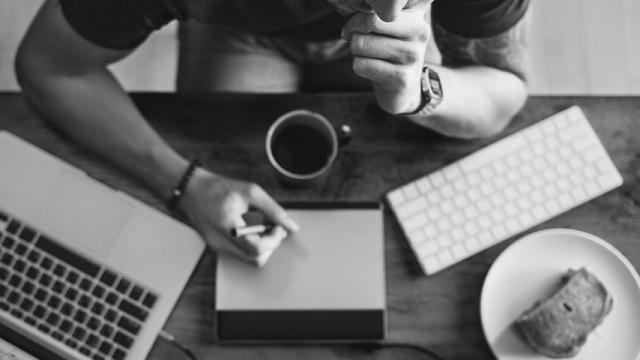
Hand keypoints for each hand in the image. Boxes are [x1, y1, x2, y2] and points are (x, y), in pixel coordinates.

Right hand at [180, 168, 298, 265]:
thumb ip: (273, 210)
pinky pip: (240, 254)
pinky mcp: (217, 247)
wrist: (192, 190)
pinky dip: (251, 244)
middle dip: (270, 245)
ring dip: (262, 245)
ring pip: (249, 260)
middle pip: (255, 259)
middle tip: (273, 227)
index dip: (274, 240)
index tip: (279, 227)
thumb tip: (291, 226)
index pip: (258, 248)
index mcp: (228, 226)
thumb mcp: (251, 192)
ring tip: (261, 226)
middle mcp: (221, 242)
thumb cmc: (219, 188)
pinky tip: (250, 228)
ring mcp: (217, 247)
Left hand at [342, 0, 429, 113]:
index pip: (384, 3)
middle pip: (370, 21)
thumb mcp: (390, 23)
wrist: (404, 88)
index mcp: (416, 13)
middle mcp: (420, 31)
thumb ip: (382, 9)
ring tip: (369, 55)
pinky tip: (373, 70)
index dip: (361, 15)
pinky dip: (359, 67)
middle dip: (354, 32)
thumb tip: (355, 2)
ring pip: (361, 44)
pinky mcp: (402, 78)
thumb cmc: (389, 49)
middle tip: (357, 39)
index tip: (359, 25)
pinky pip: (361, 65)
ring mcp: (412, 56)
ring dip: (356, 52)